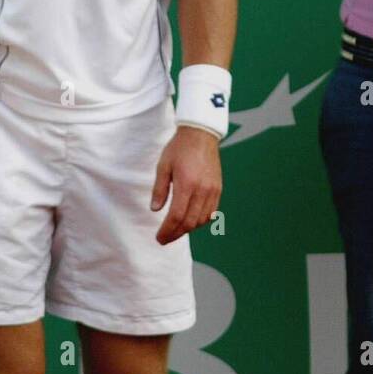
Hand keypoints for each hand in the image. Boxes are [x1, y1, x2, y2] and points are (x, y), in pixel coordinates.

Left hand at [151, 125, 221, 244]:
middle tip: (164, 239)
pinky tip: (190, 221)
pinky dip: (200, 221)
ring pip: (201, 220)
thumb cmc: (179, 148)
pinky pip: (211, 213)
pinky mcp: (218, 189)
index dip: (167, 231)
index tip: (159, 238)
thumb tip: (155, 210)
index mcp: (186, 184)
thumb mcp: (163, 166)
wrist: (201, 134)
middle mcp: (202, 190)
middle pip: (189, 223)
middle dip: (175, 234)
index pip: (176, 216)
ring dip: (187, 229)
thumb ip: (159, 190)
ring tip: (175, 230)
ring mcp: (212, 191)